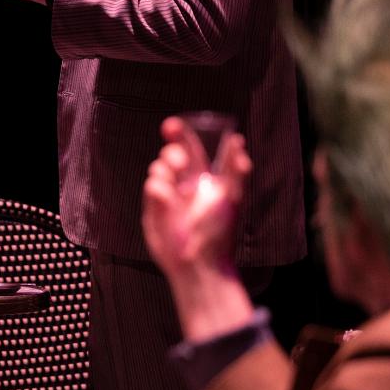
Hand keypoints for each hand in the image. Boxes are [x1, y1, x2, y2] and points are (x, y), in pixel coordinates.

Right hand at [142, 116, 248, 280]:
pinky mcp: (152, 210)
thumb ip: (236, 170)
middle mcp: (183, 185)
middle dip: (171, 153)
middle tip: (180, 164)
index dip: (180, 134)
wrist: (201, 264)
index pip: (189, 149)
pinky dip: (158, 190)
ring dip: (165, 171)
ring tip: (175, 188)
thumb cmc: (221, 234)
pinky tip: (167, 201)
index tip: (171, 125)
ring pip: (157, 169)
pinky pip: (151, 188)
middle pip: (170, 155)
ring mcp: (167, 198)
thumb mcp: (233, 198)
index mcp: (202, 179)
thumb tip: (238, 140)